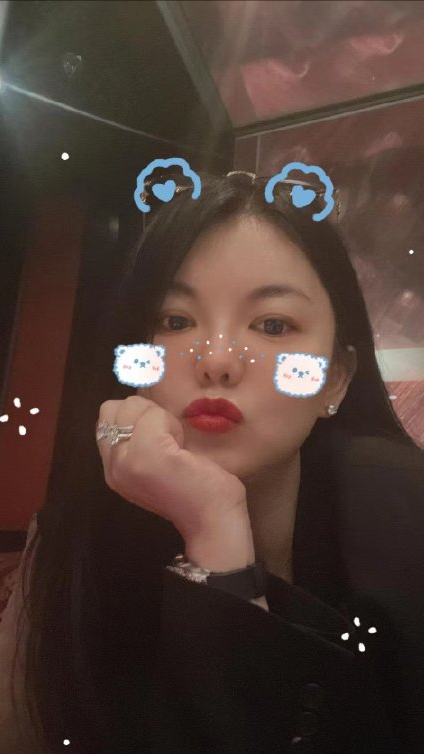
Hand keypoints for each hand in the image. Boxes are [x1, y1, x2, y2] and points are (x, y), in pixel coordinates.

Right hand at [96, 395, 247, 539]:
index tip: (162, 439)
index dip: (137, 415)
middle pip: (113, 408)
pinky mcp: (148, 455)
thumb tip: (143, 403)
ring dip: (158, 417)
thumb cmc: (198, 491)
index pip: (107, 416)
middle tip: (169, 440)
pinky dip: (171, 424)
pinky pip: (154, 416)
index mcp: (113, 469)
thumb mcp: (158, 462)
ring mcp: (126, 462)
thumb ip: (141, 439)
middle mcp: (112, 467)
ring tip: (175, 446)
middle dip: (144, 413)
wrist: (214, 522)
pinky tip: (183, 449)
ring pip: (132, 407)